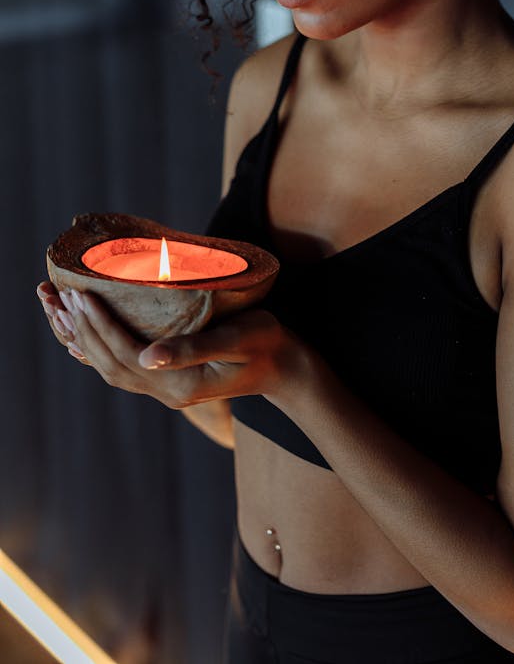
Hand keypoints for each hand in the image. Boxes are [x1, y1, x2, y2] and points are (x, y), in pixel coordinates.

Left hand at [36, 282, 305, 408]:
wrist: (286, 368)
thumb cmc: (267, 344)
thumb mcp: (237, 339)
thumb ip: (193, 349)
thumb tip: (147, 357)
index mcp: (178, 384)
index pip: (124, 351)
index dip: (100, 323)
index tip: (81, 292)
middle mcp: (165, 391)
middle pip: (107, 361)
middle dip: (79, 327)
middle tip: (58, 292)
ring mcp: (165, 388)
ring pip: (108, 367)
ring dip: (81, 338)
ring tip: (61, 306)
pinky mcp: (169, 378)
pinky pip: (121, 368)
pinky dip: (97, 352)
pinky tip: (82, 338)